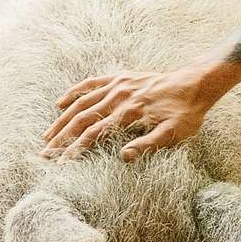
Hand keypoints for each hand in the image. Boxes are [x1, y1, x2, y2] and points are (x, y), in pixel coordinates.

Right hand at [40, 65, 213, 160]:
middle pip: (81, 118)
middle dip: (61, 137)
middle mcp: (119, 97)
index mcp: (130, 113)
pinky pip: (91, 83)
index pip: (94, 133)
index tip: (61, 163)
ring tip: (46, 135)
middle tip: (44, 154)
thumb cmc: (186, 113)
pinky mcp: (120, 78)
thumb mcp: (173, 133)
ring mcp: (118, 85)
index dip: (75, 149)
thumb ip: (148, 145)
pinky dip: (74, 92)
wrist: (195, 84)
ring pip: (82, 102)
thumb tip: (123, 157)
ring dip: (62, 119)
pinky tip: (60, 103)